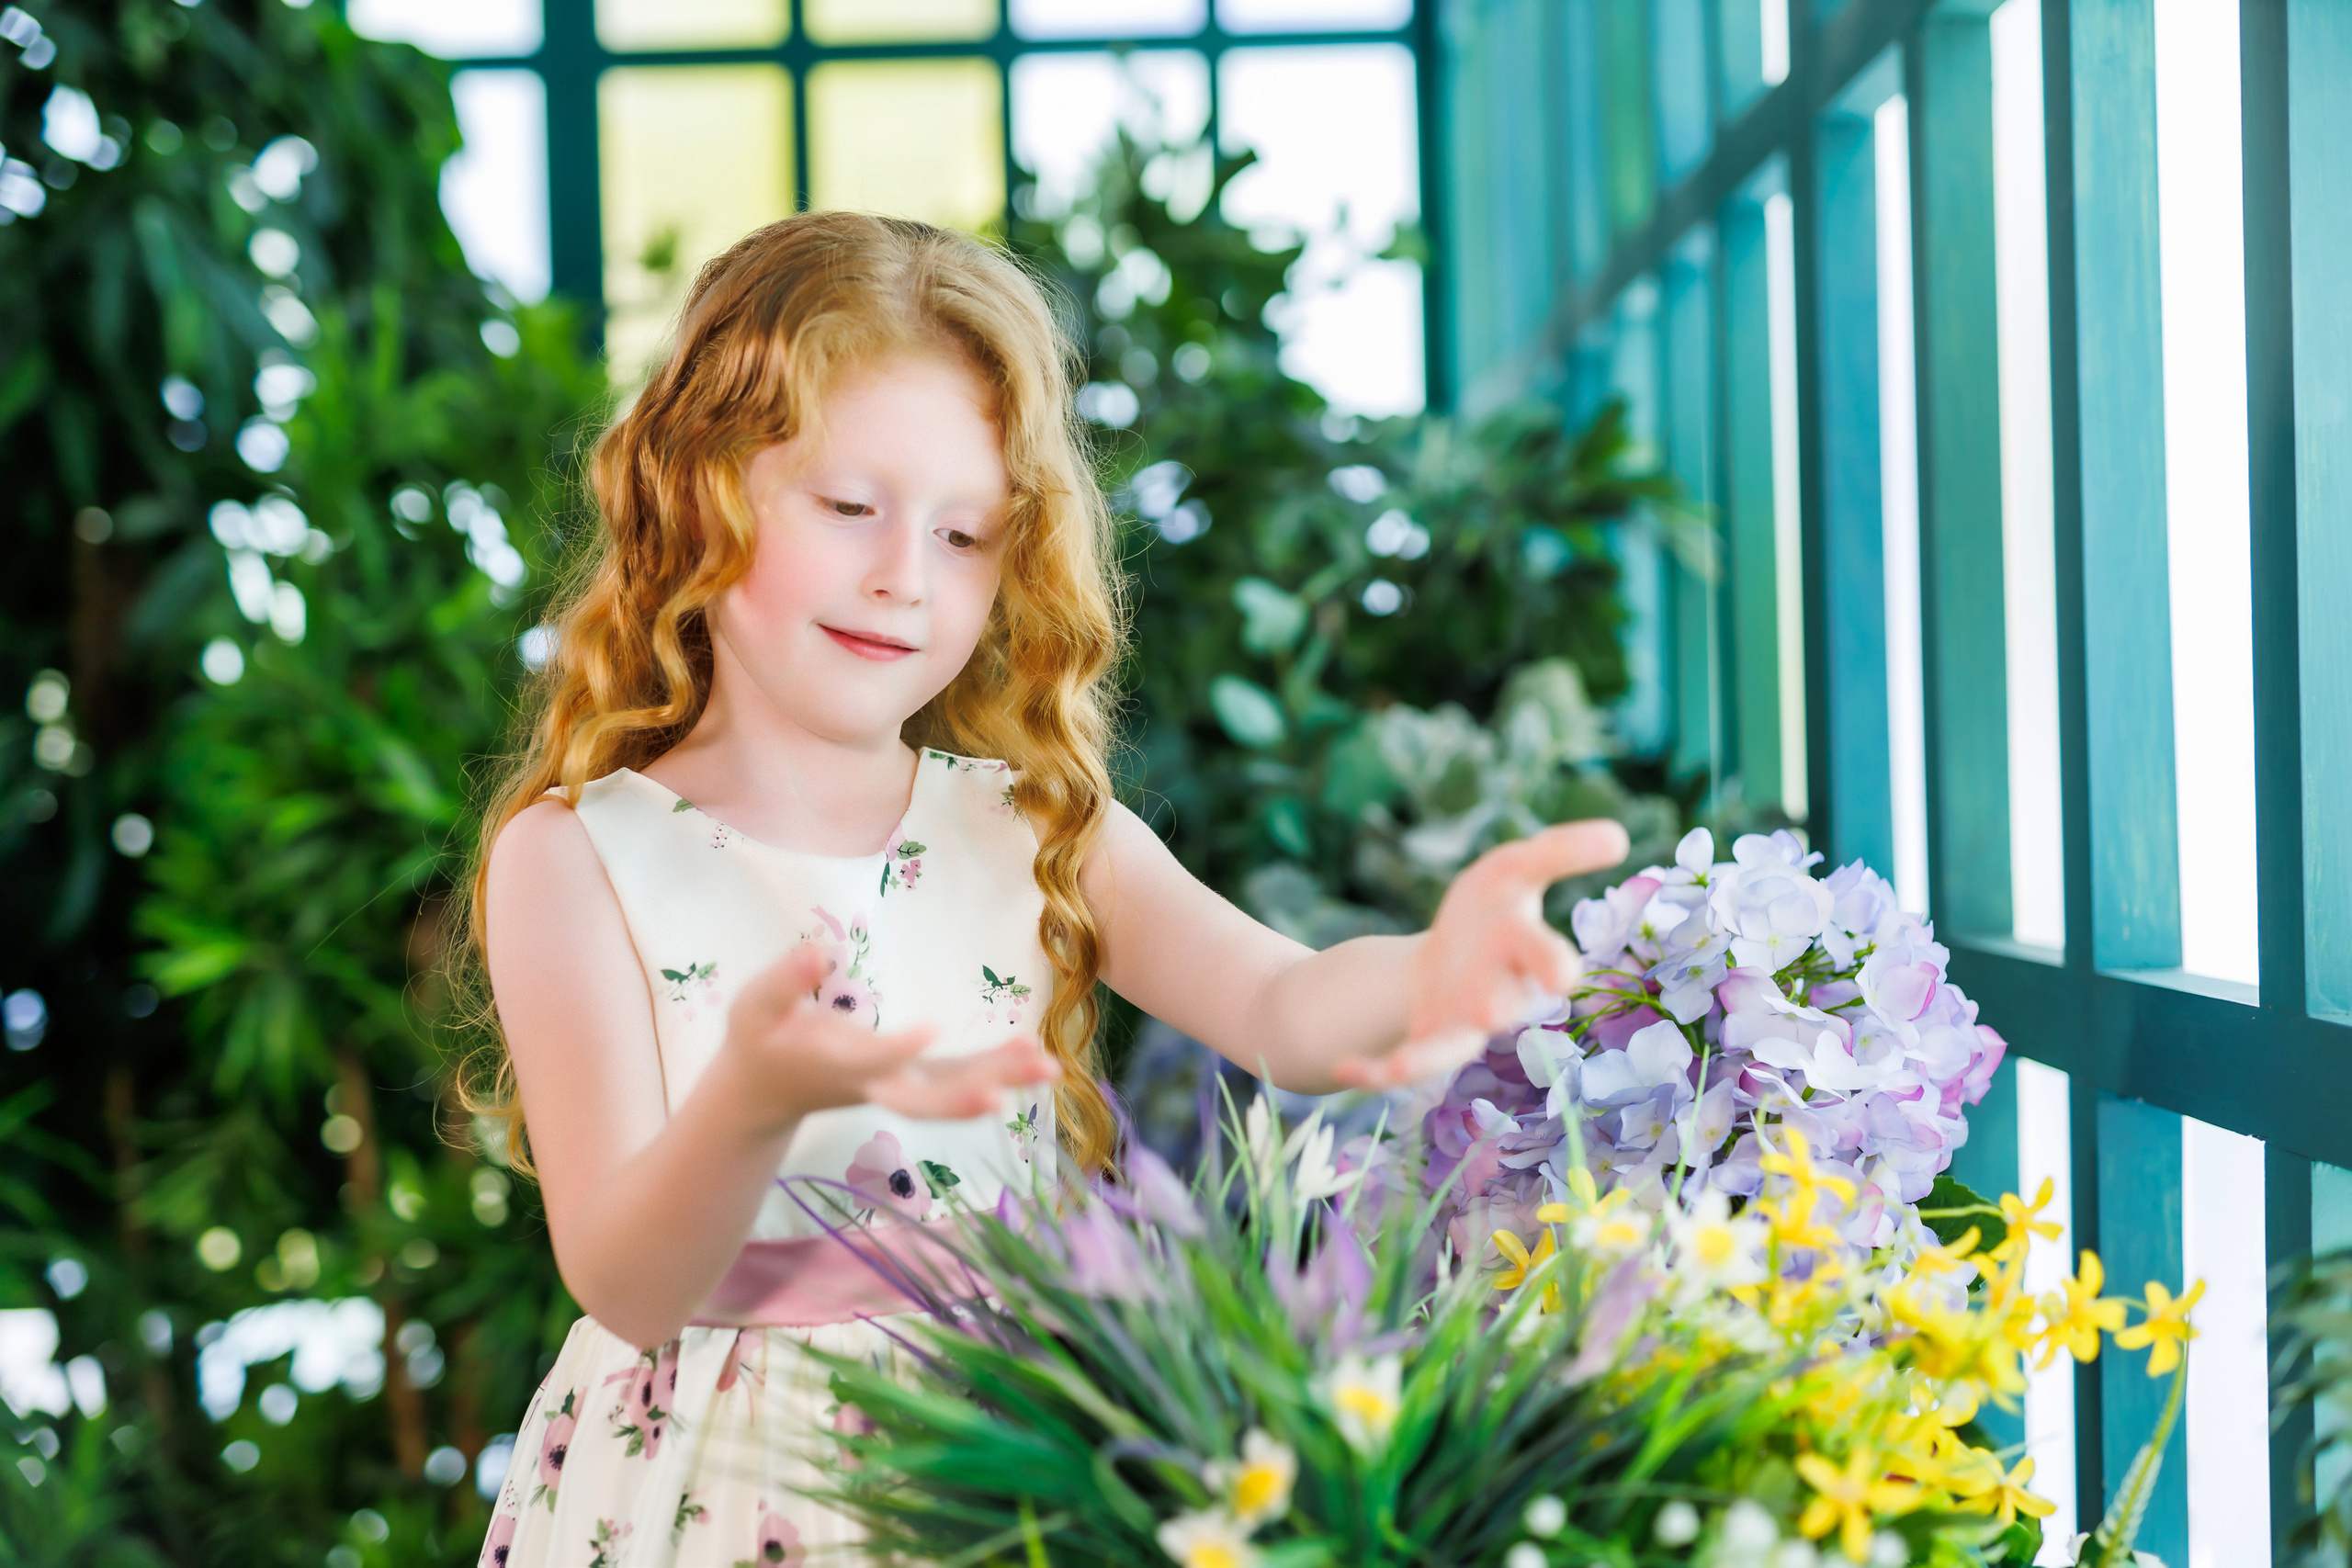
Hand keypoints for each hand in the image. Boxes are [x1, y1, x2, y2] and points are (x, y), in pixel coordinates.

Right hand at [719, 945, 1059, 1130]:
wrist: (764, 1092)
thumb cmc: (759, 1039)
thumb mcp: (753, 1007)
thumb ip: (783, 981)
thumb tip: (815, 949)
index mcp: (834, 1064)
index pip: (871, 1061)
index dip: (898, 1049)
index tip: (931, 1032)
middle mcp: (872, 1085)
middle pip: (923, 1100)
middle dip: (963, 1098)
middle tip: (1005, 1096)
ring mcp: (895, 1088)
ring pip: (952, 1093)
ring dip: (1000, 1082)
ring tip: (1049, 1068)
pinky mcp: (910, 1082)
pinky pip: (959, 1080)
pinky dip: (996, 1071)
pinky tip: (1035, 1056)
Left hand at [1335, 818, 1630, 1089]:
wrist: (1449, 962)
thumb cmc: (1491, 911)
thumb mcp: (1516, 868)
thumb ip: (1560, 851)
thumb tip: (1619, 834)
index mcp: (1522, 949)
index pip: (1543, 954)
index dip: (1549, 963)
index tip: (1562, 974)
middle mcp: (1500, 994)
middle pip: (1503, 1005)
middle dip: (1499, 1009)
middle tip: (1494, 1015)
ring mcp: (1461, 1023)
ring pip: (1453, 1045)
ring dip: (1434, 1053)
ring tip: (1404, 1064)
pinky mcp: (1426, 1042)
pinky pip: (1405, 1062)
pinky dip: (1375, 1071)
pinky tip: (1343, 1069)